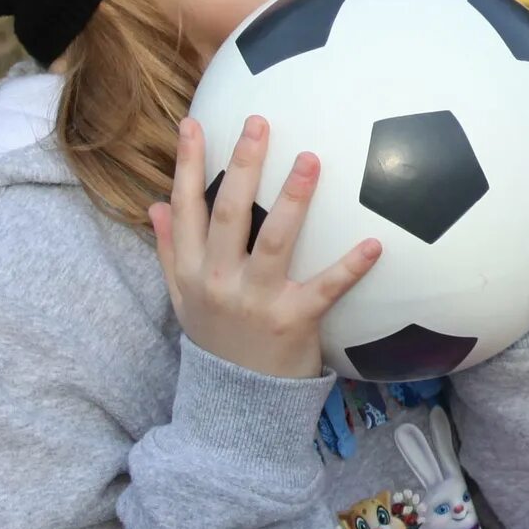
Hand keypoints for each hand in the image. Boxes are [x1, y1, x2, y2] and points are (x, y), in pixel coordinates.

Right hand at [150, 116, 382, 378]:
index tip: (194, 122)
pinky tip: (374, 244)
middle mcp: (221, 281)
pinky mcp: (295, 320)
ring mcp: (257, 300)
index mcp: (194, 270)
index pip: (186, 208)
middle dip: (243, 164)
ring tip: (312, 160)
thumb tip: (154, 205)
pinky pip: (325, 288)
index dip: (188, 165)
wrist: (236, 406)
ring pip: (273, 240)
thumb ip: (170, 251)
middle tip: (260, 122)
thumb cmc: (217, 340)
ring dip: (292, 199)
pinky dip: (350, 267)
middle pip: (228, 213)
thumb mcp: (183, 300)